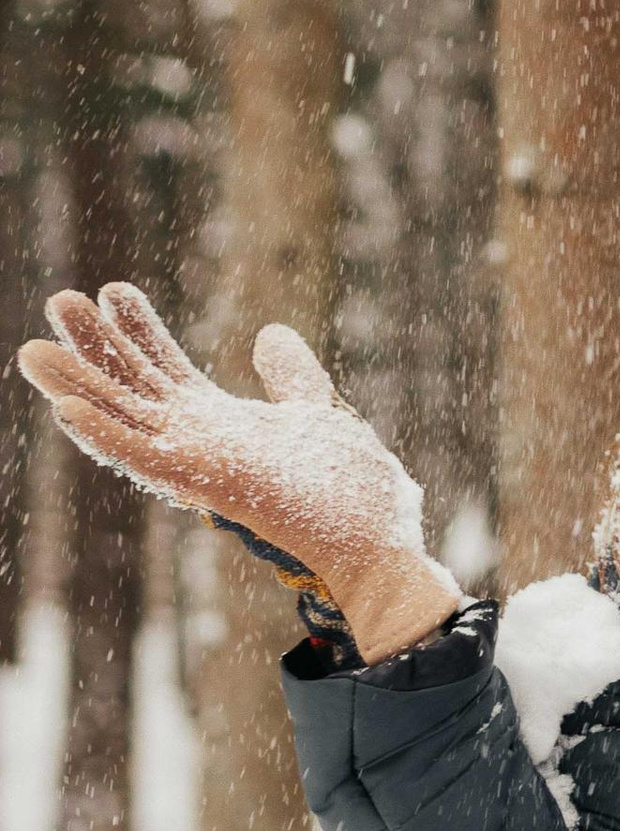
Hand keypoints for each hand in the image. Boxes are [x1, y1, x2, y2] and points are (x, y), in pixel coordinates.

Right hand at [17, 284, 460, 661]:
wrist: (375, 541)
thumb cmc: (346, 492)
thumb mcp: (314, 414)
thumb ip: (289, 376)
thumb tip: (269, 333)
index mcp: (216, 424)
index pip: (164, 370)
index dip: (139, 331)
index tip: (114, 288)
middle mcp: (195, 443)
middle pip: (131, 386)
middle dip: (95, 346)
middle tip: (59, 299)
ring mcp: (195, 465)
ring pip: (122, 420)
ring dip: (77, 388)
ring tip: (33, 351)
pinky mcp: (204, 487)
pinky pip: (143, 460)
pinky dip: (106, 437)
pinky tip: (69, 410)